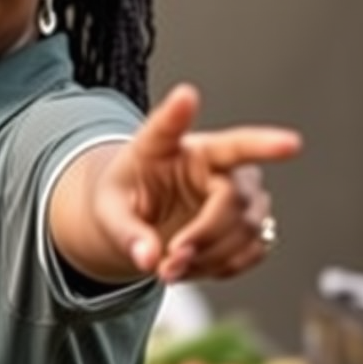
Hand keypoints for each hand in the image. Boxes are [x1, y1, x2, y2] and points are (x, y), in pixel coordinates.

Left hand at [93, 84, 301, 282]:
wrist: (139, 215)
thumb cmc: (125, 197)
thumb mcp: (109, 210)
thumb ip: (126, 233)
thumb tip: (147, 258)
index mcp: (174, 146)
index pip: (192, 128)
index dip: (207, 121)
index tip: (191, 94)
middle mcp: (216, 162)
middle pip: (232, 197)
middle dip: (204, 235)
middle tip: (170, 261)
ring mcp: (239, 191)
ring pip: (247, 226)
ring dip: (211, 257)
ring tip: (170, 269)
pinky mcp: (248, 220)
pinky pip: (253, 248)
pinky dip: (223, 267)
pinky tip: (193, 267)